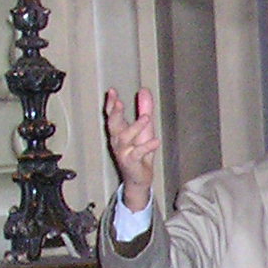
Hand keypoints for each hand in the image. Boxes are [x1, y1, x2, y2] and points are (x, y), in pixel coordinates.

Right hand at [104, 88, 159, 210]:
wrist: (140, 176)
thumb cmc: (140, 151)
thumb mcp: (145, 127)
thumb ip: (144, 109)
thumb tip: (144, 90)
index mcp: (119, 131)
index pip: (112, 115)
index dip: (111, 104)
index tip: (112, 91)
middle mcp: (118, 140)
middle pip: (113, 125)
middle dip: (115, 113)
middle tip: (119, 102)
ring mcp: (123, 152)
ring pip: (125, 138)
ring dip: (135, 127)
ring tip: (147, 118)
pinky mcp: (132, 162)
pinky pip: (138, 153)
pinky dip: (146, 147)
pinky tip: (156, 141)